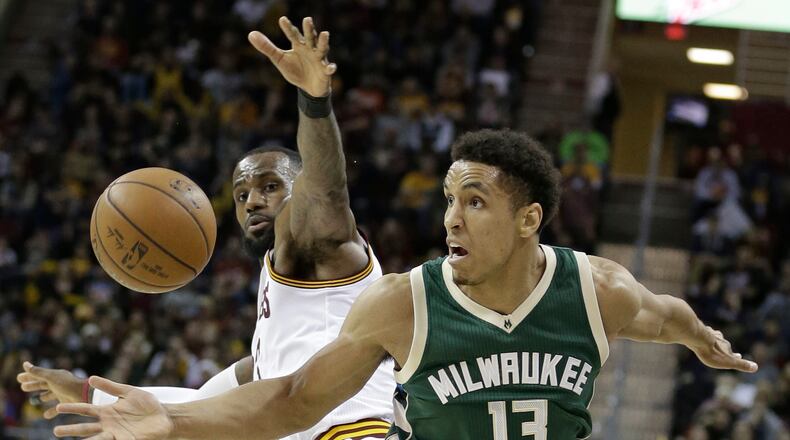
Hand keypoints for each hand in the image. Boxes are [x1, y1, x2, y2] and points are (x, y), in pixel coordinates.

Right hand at [17, 361, 84, 418]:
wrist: (85, 395)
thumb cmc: (67, 384)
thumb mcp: (50, 377)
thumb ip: (38, 372)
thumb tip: (24, 364)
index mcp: (54, 376)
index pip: (39, 375)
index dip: (29, 376)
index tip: (18, 378)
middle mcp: (58, 384)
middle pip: (42, 385)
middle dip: (33, 386)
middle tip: (22, 387)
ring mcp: (62, 394)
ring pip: (48, 395)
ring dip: (41, 397)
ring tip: (33, 400)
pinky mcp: (66, 403)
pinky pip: (56, 408)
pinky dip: (50, 412)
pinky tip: (45, 415)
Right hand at [54, 376, 172, 439]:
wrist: (164, 416)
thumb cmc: (147, 404)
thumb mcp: (128, 392)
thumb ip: (110, 386)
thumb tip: (91, 378)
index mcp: (108, 411)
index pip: (86, 410)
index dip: (73, 408)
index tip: (58, 407)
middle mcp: (108, 424)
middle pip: (86, 427)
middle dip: (71, 429)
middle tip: (55, 430)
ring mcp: (116, 434)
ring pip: (95, 438)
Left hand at [248, 16, 335, 97]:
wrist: (309, 88)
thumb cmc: (295, 70)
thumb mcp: (279, 59)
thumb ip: (267, 47)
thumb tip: (250, 34)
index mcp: (299, 45)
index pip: (293, 35)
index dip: (288, 28)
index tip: (282, 19)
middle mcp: (311, 49)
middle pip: (310, 37)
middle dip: (309, 29)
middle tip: (307, 19)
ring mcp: (320, 59)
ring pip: (322, 48)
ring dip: (323, 42)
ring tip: (325, 33)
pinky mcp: (326, 71)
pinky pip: (329, 68)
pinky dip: (331, 68)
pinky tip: (331, 67)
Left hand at [691, 326, 757, 372]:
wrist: (697, 338)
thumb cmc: (712, 352)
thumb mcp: (728, 362)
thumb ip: (741, 364)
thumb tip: (756, 367)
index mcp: (726, 346)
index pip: (731, 352)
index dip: (735, 356)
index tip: (739, 356)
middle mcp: (718, 339)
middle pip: (723, 343)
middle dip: (724, 347)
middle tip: (726, 347)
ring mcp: (707, 333)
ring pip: (712, 336)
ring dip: (713, 339)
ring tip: (712, 340)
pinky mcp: (697, 330)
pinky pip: (700, 332)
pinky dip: (701, 334)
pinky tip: (697, 335)